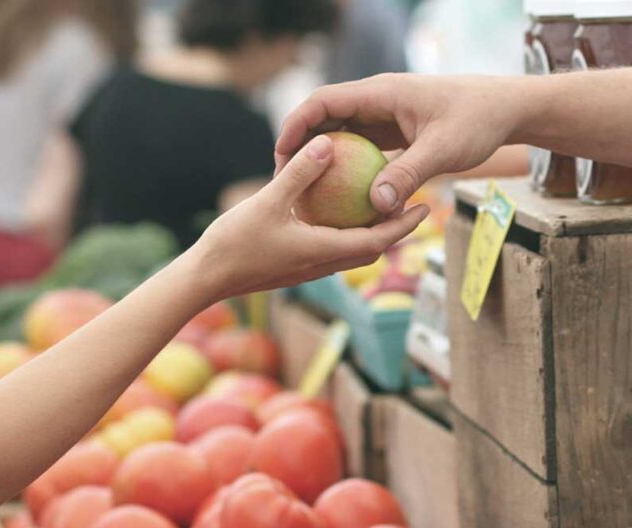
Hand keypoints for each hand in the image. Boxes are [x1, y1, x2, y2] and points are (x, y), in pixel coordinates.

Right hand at [187, 134, 428, 302]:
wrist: (205, 279)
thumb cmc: (234, 243)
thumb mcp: (268, 201)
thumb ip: (299, 173)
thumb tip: (327, 143)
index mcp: (324, 251)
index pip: (378, 241)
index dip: (404, 225)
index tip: (425, 207)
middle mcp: (323, 264)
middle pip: (372, 247)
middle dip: (396, 228)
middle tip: (414, 203)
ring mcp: (309, 268)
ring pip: (352, 250)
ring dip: (372, 232)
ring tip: (382, 204)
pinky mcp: (296, 266)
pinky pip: (331, 248)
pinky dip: (346, 232)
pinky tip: (338, 211)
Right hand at [276, 74, 522, 213]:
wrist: (506, 109)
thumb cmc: (478, 121)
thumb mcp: (443, 150)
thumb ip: (408, 175)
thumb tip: (375, 205)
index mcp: (381, 93)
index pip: (324, 101)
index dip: (296, 125)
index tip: (281, 155)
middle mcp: (378, 101)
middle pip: (326, 118)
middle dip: (303, 146)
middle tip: (286, 180)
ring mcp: (387, 116)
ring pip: (344, 134)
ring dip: (325, 159)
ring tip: (307, 192)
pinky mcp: (397, 132)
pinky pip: (364, 148)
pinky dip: (351, 168)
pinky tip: (344, 198)